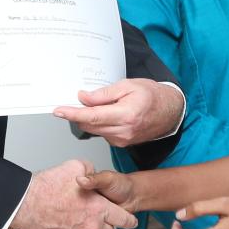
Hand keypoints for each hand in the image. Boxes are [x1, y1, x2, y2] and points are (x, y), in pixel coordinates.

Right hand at [8, 160, 137, 228]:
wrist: (22, 204)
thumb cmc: (47, 187)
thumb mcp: (76, 166)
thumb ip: (90, 172)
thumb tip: (91, 176)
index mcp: (99, 209)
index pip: (123, 220)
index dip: (127, 220)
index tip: (130, 222)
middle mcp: (90, 228)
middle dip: (104, 226)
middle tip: (94, 216)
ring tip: (70, 217)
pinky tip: (59, 224)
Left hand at [54, 78, 181, 146]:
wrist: (170, 112)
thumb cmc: (152, 96)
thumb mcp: (128, 86)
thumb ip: (104, 94)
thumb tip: (84, 98)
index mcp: (125, 115)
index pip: (92, 116)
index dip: (72, 114)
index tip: (58, 111)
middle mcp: (123, 131)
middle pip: (90, 125)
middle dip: (78, 114)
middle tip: (74, 103)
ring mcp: (123, 140)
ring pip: (95, 130)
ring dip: (90, 119)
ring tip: (103, 106)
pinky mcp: (122, 143)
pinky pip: (103, 133)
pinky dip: (100, 124)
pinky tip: (110, 115)